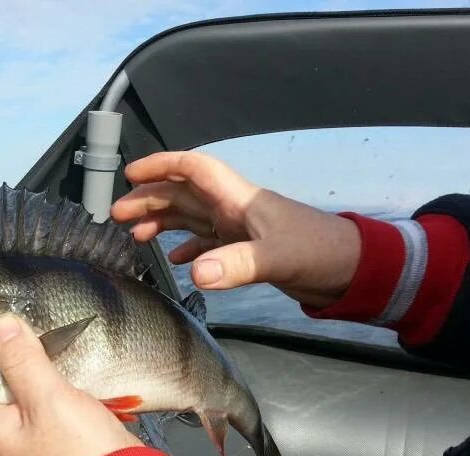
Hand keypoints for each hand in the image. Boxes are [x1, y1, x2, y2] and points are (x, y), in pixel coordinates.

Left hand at [0, 314, 142, 455]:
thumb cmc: (76, 449)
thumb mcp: (47, 398)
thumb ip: (22, 361)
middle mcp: (2, 434)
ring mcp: (30, 433)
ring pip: (13, 394)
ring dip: (17, 367)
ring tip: (21, 331)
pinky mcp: (57, 430)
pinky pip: (41, 399)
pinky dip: (43, 377)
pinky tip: (53, 354)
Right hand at [111, 151, 361, 308]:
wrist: (352, 270)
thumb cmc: (320, 253)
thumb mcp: (276, 259)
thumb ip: (236, 265)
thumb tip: (194, 273)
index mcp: (239, 200)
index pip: (193, 169)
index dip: (161, 166)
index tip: (130, 175)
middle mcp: (234, 209)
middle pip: (183, 194)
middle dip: (150, 199)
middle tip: (117, 214)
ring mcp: (240, 230)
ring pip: (191, 218)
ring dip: (163, 223)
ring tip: (134, 235)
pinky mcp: (246, 251)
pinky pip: (208, 244)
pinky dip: (188, 249)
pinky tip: (176, 261)